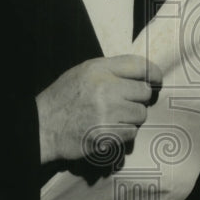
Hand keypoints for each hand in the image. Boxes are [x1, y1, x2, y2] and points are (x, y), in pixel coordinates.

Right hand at [35, 55, 161, 162]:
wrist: (42, 126)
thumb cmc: (64, 98)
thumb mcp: (83, 72)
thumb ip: (111, 70)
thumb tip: (143, 74)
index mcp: (99, 69)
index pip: (139, 65)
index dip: (154, 73)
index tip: (157, 80)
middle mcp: (105, 88)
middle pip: (144, 92)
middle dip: (138, 99)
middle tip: (124, 104)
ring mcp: (107, 112)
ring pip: (140, 114)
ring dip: (131, 118)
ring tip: (113, 118)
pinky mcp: (107, 133)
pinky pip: (131, 132)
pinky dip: (123, 133)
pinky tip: (108, 129)